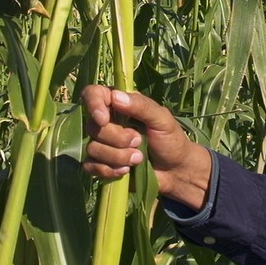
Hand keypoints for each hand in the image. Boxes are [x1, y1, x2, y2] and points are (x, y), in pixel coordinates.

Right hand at [81, 85, 211, 209]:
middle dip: (117, 139)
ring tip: (138, 158)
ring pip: (92, 148)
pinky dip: (109, 170)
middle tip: (139, 141)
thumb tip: (115, 96)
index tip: (104, 120)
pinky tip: (126, 170)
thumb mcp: (162, 119)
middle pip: (93, 127)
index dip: (93, 105)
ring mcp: (103, 143)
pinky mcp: (101, 164)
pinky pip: (91, 167)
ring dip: (118, 157)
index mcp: (120, 103)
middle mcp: (108, 121)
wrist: (174, 170)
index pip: (93, 94)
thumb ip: (141, 106)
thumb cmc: (170, 139)